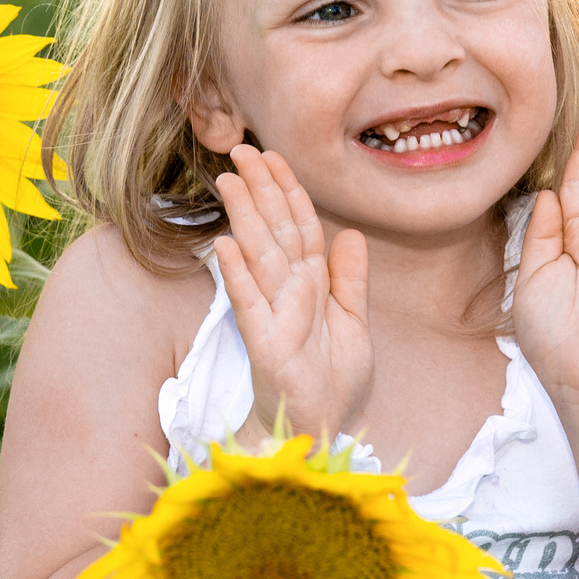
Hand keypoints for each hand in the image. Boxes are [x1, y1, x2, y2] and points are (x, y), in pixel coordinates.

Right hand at [213, 145, 371, 440]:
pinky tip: (225, 246)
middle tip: (241, 150)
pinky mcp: (265, 344)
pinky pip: (251, 304)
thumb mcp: (354, 323)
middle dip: (260, 189)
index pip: (298, 226)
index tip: (272, 155)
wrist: (321, 428)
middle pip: (275, 231)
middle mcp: (289, 293)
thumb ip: (350, 280)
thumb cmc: (332, 379)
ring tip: (229, 181)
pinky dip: (239, 276)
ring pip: (260, 256)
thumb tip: (349, 234)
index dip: (287, 189)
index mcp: (310, 285)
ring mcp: (274, 315)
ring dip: (245, 217)